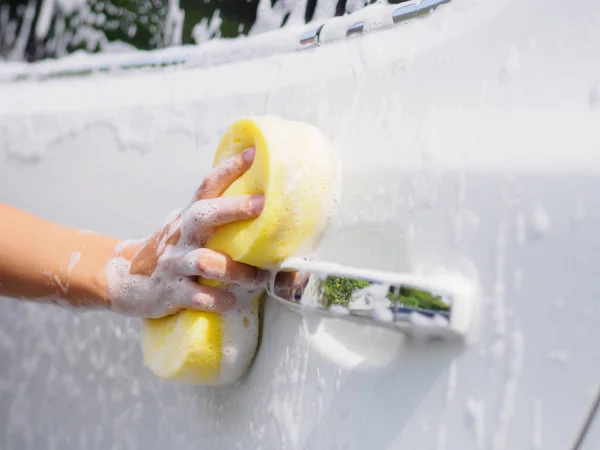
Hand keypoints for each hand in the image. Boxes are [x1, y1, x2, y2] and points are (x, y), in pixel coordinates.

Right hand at [107, 147, 269, 318]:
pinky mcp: (171, 291)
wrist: (123, 279)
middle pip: (205, 215)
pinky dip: (216, 299)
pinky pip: (197, 296)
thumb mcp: (186, 226)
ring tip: (259, 278)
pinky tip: (231, 301)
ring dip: (236, 270)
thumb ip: (212, 215)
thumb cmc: (172, 250)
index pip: (208, 186)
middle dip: (234, 208)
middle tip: (262, 204)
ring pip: (206, 261)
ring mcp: (175, 263)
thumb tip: (256, 200)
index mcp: (189, 217)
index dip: (230, 168)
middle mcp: (182, 236)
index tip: (254, 153)